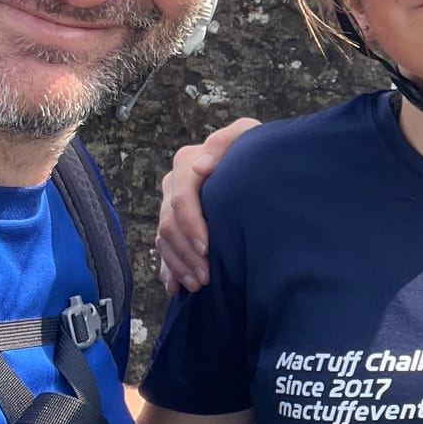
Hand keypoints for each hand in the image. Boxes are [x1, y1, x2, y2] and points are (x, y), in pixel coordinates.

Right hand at [155, 117, 260, 294]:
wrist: (258, 166)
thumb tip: (201, 165)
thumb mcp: (247, 136)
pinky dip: (170, 270)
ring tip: (198, 285)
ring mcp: (171, 206)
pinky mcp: (175, 225)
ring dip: (178, 265)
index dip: (191, 225)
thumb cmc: (254, 151)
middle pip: (169, 225)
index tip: (208, 248)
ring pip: (164, 241)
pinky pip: (164, 250)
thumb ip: (226, 141)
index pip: (181, 199)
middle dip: (186, 254)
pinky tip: (176, 287)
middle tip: (206, 277)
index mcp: (187, 164)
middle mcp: (174, 186)